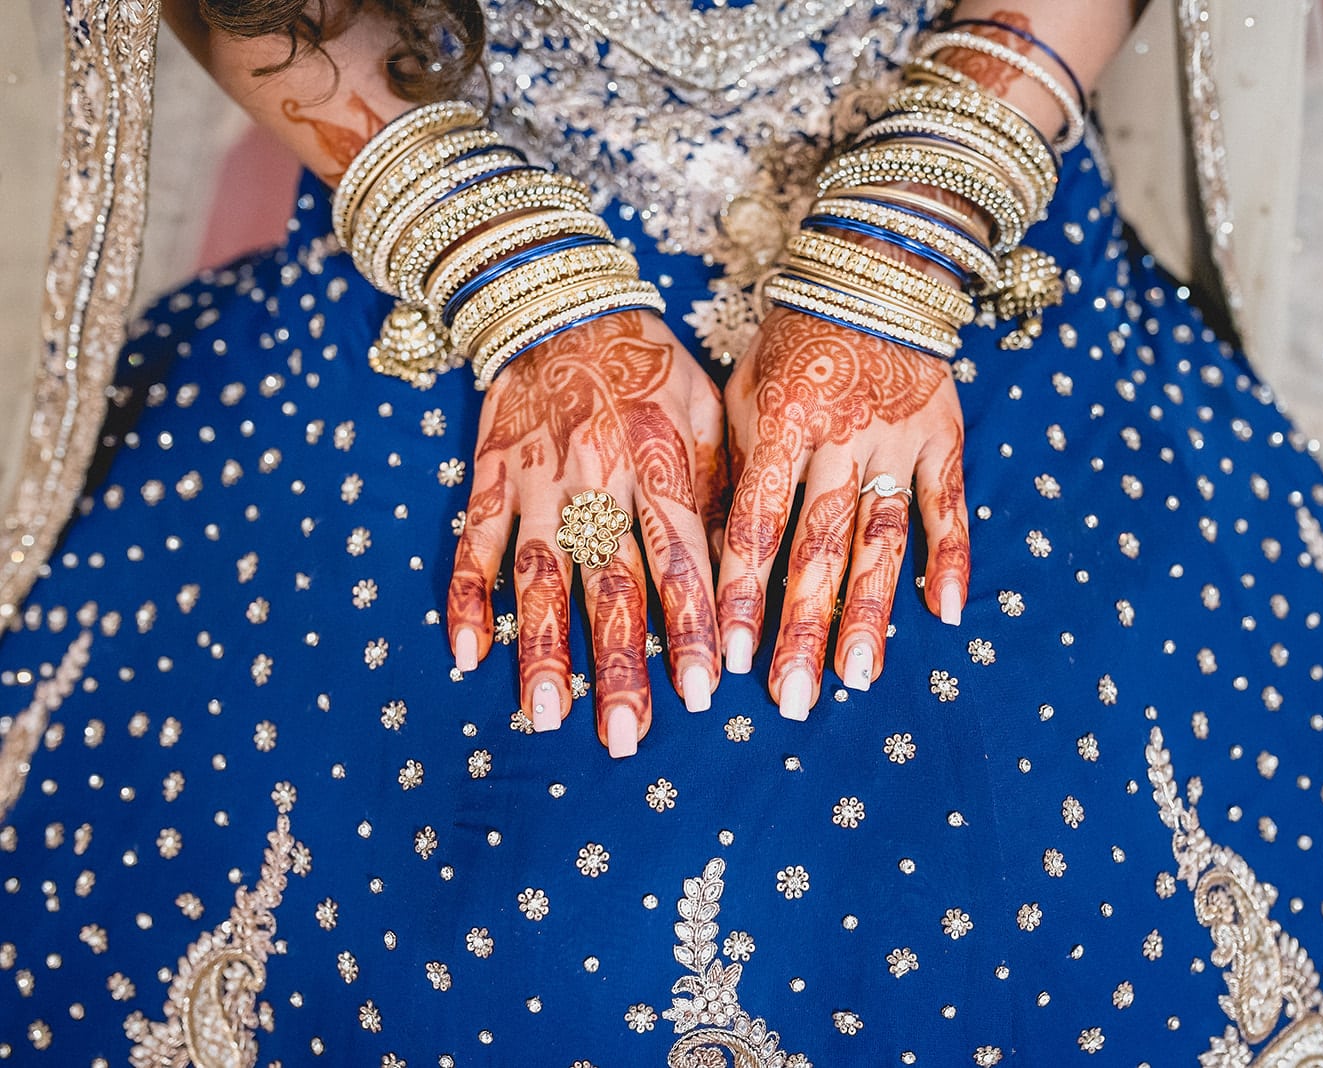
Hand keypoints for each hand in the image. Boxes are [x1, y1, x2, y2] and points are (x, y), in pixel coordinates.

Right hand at [448, 311, 725, 757]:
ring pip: (539, 576)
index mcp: (660, 460)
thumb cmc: (650, 364)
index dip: (693, 625)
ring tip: (543, 717)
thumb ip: (716, 488)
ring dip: (541, 649)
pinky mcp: (489, 476)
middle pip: (609, 584)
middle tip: (624, 737)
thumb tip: (735, 571)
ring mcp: (535, 481)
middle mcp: (597, 478)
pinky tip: (464, 651)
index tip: (705, 689)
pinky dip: (464, 595)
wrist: (560, 299)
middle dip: (618, 665)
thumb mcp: (705, 409)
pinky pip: (471, 541)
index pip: (681, 558)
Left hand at [717, 308, 969, 719]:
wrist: (876, 271)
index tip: (728, 654)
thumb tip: (708, 553)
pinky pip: (950, 504)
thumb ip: (733, 465)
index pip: (757, 519)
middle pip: (820, 544)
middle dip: (803, 626)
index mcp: (781, 416)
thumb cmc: (790, 339)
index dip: (742, 590)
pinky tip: (947, 612)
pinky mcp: (946, 436)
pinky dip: (951, 558)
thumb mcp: (741, 388)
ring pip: (882, 538)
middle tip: (792, 696)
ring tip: (855, 677)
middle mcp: (842, 433)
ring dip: (869, 611)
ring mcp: (899, 437)